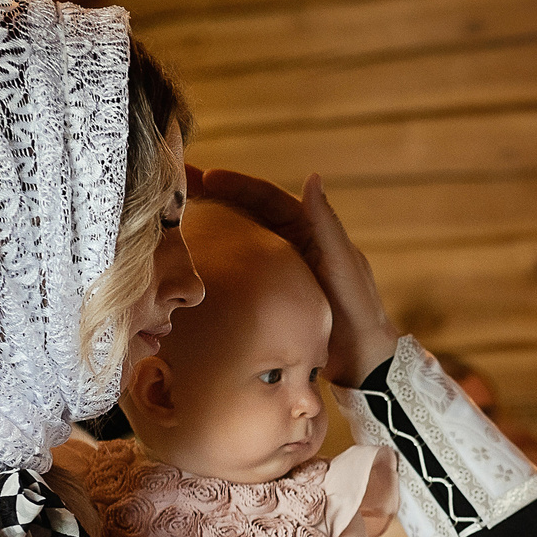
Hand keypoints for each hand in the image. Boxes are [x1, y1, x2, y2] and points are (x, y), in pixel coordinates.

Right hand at [188, 166, 398, 384]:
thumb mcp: (342, 263)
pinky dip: (217, 259)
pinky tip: (192, 259)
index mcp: (310, 229)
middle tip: (178, 186)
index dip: (237, 185)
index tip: (206, 177)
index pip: (267, 198)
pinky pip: (238, 270)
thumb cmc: (359, 308)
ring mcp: (278, 268)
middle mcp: (292, 243)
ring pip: (239, 239)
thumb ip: (326, 224)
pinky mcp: (269, 293)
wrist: (361, 359)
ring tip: (174, 216)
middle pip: (246, 212)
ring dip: (210, 225)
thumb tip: (313, 177)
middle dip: (214, 197)